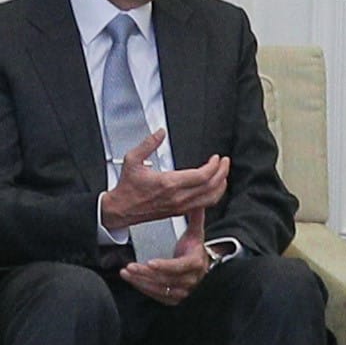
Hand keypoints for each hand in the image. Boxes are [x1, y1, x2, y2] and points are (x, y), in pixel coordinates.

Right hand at [101, 134, 229, 229]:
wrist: (121, 210)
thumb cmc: (127, 188)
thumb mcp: (132, 160)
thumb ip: (148, 144)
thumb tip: (160, 132)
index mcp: (169, 183)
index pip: (202, 176)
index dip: (214, 166)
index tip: (216, 158)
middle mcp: (178, 197)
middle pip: (211, 187)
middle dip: (222, 173)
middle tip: (225, 162)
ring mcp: (180, 206)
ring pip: (210, 198)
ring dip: (220, 185)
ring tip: (223, 174)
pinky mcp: (179, 212)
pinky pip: (203, 205)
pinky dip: (213, 196)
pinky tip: (213, 188)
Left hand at [119, 223, 213, 306]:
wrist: (203, 268)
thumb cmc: (195, 251)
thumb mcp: (196, 233)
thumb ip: (195, 217)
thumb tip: (197, 202)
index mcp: (195, 263)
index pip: (178, 267)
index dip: (164, 266)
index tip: (150, 263)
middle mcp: (190, 279)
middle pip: (165, 279)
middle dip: (145, 273)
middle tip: (130, 267)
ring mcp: (183, 291)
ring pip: (160, 289)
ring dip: (141, 282)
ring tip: (127, 272)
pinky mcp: (175, 298)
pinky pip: (158, 296)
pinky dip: (144, 289)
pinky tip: (133, 281)